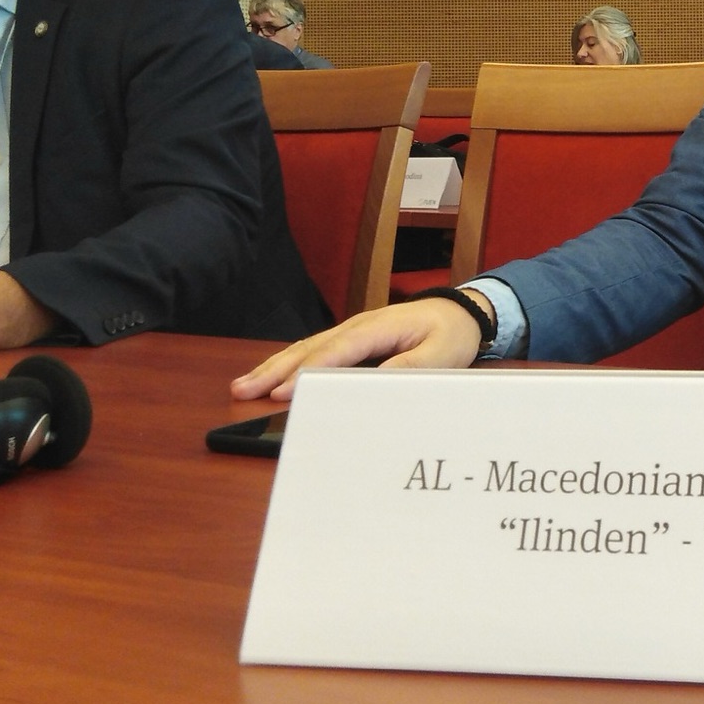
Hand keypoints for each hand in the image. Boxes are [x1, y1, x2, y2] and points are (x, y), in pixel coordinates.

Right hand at [232, 298, 483, 401]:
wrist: (460, 312)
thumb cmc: (450, 334)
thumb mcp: (441, 354)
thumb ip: (410, 367)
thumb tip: (375, 380)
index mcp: (379, 327)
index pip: (337, 351)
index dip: (308, 372)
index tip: (282, 391)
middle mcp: (358, 325)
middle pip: (310, 348)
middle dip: (275, 370)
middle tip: (243, 390)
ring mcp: (352, 330)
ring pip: (305, 348)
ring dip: (273, 366)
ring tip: (242, 385)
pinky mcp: (351, 339)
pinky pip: (314, 350)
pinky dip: (288, 362)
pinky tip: (269, 376)